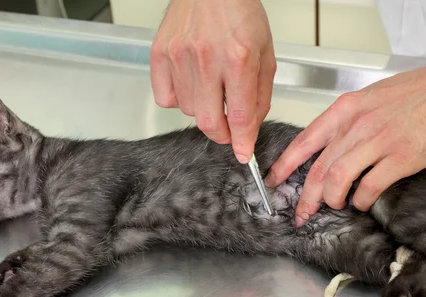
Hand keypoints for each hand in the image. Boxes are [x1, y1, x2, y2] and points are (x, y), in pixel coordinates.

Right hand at [150, 0, 275, 163]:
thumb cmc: (240, 13)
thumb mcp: (266, 54)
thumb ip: (260, 97)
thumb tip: (248, 130)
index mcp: (239, 58)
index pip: (239, 116)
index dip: (242, 142)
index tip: (243, 153)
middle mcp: (207, 58)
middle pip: (208, 122)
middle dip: (221, 134)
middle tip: (227, 127)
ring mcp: (179, 56)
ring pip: (189, 111)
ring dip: (203, 109)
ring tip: (212, 87)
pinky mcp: (159, 54)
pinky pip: (166, 98)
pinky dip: (179, 99)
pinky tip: (191, 83)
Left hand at [265, 55, 425, 225]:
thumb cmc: (420, 91)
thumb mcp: (373, 96)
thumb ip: (350, 120)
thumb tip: (334, 146)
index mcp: (346, 109)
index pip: (304, 142)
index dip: (285, 166)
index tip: (273, 181)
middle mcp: (356, 126)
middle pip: (318, 169)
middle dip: (306, 197)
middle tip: (301, 213)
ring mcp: (378, 142)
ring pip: (337, 181)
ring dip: (333, 200)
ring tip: (338, 205)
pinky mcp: (400, 159)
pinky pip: (368, 188)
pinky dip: (361, 200)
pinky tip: (363, 201)